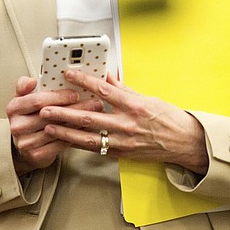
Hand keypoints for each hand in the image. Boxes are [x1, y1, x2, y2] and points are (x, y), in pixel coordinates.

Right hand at [5, 76, 104, 173]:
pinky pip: (60, 144)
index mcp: (13, 108)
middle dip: (74, 108)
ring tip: (95, 114)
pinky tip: (86, 128)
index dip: (58, 96)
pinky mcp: (36, 155)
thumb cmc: (29, 115)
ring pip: (58, 129)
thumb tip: (31, 81)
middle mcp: (17, 126)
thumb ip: (26, 86)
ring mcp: (26, 142)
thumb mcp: (24, 97)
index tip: (76, 93)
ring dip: (79, 121)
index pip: (37, 100)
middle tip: (94, 102)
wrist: (26, 143)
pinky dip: (75, 135)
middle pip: (50, 115)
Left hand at [39, 70, 208, 173]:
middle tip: (45, 108)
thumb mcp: (147, 97)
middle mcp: (127, 124)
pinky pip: (95, 149)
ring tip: (48, 127)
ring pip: (87, 138)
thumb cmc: (169, 119)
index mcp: (134, 105)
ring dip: (65, 132)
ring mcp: (123, 142)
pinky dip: (79, 144)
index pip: (104, 91)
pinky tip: (65, 140)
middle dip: (64, 113)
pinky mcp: (121, 154)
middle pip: (88, 117)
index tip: (68, 74)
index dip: (84, 82)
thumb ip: (123, 89)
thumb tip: (106, 76)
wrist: (184, 143)